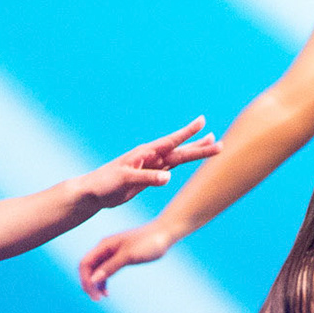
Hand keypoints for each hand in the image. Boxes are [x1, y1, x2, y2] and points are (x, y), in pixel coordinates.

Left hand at [78, 119, 218, 218]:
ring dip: (195, 151)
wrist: (92, 192)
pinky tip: (190, 158)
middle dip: (199, 147)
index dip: (187, 132)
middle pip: (180, 150)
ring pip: (178, 157)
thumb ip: (147, 178)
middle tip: (221, 143)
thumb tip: (169, 177)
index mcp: (145, 154)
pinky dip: (183, 163)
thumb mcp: (125, 180)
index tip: (202, 120)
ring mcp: (151, 166)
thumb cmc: (104, 183)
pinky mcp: (149, 176)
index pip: (170, 141)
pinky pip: (171, 168)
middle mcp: (150, 157)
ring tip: (213, 143)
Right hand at [79, 221, 176, 298]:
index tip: (94, 295)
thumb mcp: (129, 256)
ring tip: (101, 297)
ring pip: (96, 270)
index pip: (85, 264)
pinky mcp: (120, 256)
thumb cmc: (149, 242)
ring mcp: (111, 252)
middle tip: (96, 299)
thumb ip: (111, 266)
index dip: (85, 279)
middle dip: (88, 283)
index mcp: (104, 245)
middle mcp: (104, 248)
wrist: (164, 232)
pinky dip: (104, 281)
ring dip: (95, 284)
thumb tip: (94, 279)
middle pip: (88, 268)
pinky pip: (106, 270)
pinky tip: (107, 291)